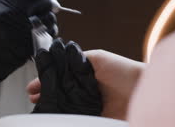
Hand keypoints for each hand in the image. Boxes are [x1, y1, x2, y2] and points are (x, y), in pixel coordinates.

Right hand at [0, 0, 56, 109]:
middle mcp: (13, 7)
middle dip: (47, 4)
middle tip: (41, 11)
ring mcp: (23, 25)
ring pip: (50, 16)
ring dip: (48, 20)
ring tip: (36, 25)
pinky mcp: (31, 41)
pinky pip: (50, 32)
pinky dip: (48, 33)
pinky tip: (36, 36)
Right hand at [28, 50, 144, 119]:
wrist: (142, 90)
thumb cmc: (123, 70)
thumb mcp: (97, 58)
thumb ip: (78, 58)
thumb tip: (58, 59)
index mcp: (83, 74)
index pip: (60, 77)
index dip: (45, 81)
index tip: (33, 86)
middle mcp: (84, 89)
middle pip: (59, 92)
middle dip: (44, 95)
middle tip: (32, 98)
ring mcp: (88, 104)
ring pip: (65, 105)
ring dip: (52, 106)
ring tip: (39, 106)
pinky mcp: (93, 117)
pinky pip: (75, 117)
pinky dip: (65, 117)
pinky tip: (56, 115)